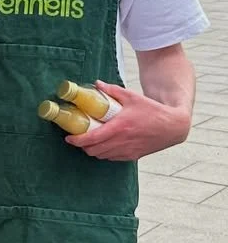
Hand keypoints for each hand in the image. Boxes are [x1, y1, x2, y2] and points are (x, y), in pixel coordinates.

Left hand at [66, 81, 191, 161]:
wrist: (173, 126)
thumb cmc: (153, 110)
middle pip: (93, 150)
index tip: (69, 138)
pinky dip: (105, 153)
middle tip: (79, 137)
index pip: (91, 138)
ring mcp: (127, 151)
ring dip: (93, 150)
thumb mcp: (132, 97)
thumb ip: (113, 91)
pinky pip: (112, 158)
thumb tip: (96, 84)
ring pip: (101, 156)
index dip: (77, 140)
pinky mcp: (133, 156)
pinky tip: (105, 145)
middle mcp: (122, 141)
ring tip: (90, 140)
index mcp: (119, 127)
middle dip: (82, 145)